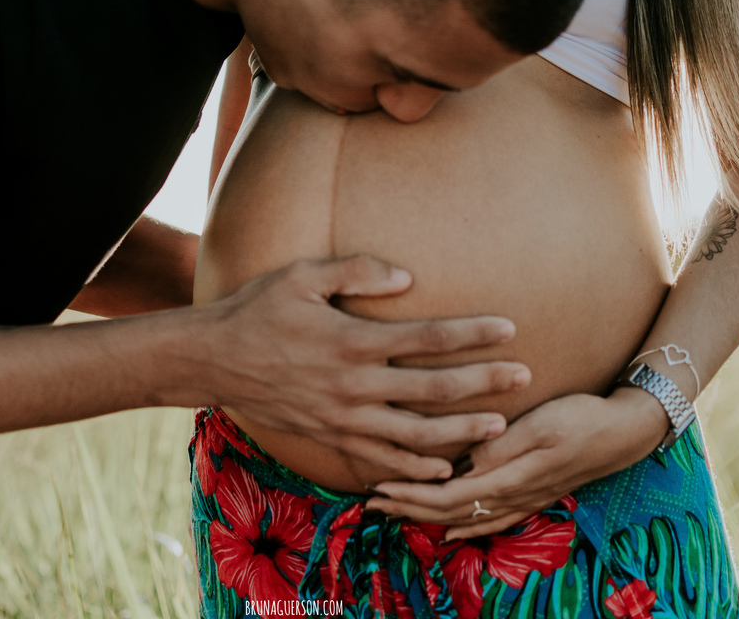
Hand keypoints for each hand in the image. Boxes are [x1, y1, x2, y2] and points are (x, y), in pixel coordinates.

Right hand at [192, 255, 527, 481]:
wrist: (213, 361)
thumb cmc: (258, 310)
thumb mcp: (301, 276)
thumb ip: (355, 271)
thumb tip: (407, 277)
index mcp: (353, 340)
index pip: (428, 338)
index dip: (472, 333)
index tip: (509, 328)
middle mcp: (354, 385)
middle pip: (434, 390)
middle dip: (484, 384)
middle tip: (525, 378)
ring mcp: (343, 418)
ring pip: (415, 434)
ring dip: (460, 432)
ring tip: (498, 428)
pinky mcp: (330, 438)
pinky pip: (381, 459)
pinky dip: (414, 467)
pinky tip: (442, 468)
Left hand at [363, 388, 669, 536]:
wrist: (626, 432)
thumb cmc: (583, 419)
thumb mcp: (542, 425)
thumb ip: (501, 447)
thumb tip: (462, 465)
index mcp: (510, 477)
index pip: (447, 496)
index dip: (410, 495)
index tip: (378, 486)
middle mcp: (513, 496)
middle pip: (449, 512)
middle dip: (408, 508)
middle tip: (372, 501)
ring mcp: (523, 499)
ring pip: (466, 519)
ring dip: (428, 517)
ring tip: (397, 512)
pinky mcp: (531, 495)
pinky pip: (488, 520)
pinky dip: (462, 525)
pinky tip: (448, 529)